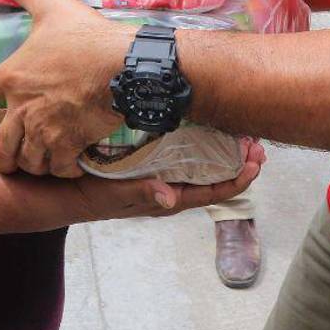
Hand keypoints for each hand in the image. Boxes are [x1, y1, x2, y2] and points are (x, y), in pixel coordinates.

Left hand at [0, 0, 132, 176]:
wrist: (122, 66)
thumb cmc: (85, 37)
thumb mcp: (50, 7)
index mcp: (12, 76)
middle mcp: (23, 109)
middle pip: (1, 145)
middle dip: (1, 157)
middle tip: (5, 160)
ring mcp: (46, 131)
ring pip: (28, 161)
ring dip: (31, 164)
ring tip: (36, 163)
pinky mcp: (71, 145)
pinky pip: (58, 168)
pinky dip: (60, 170)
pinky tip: (66, 166)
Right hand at [69, 138, 265, 220]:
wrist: (71, 192)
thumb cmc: (95, 195)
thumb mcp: (117, 194)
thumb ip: (142, 193)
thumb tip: (170, 197)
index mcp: (170, 199)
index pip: (213, 193)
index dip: (239, 179)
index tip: (256, 162)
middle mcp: (173, 189)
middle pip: (216, 179)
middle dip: (240, 162)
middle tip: (258, 143)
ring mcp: (166, 177)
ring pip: (206, 168)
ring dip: (227, 153)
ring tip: (245, 136)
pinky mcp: (156, 164)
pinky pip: (189, 158)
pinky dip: (205, 145)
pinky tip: (210, 130)